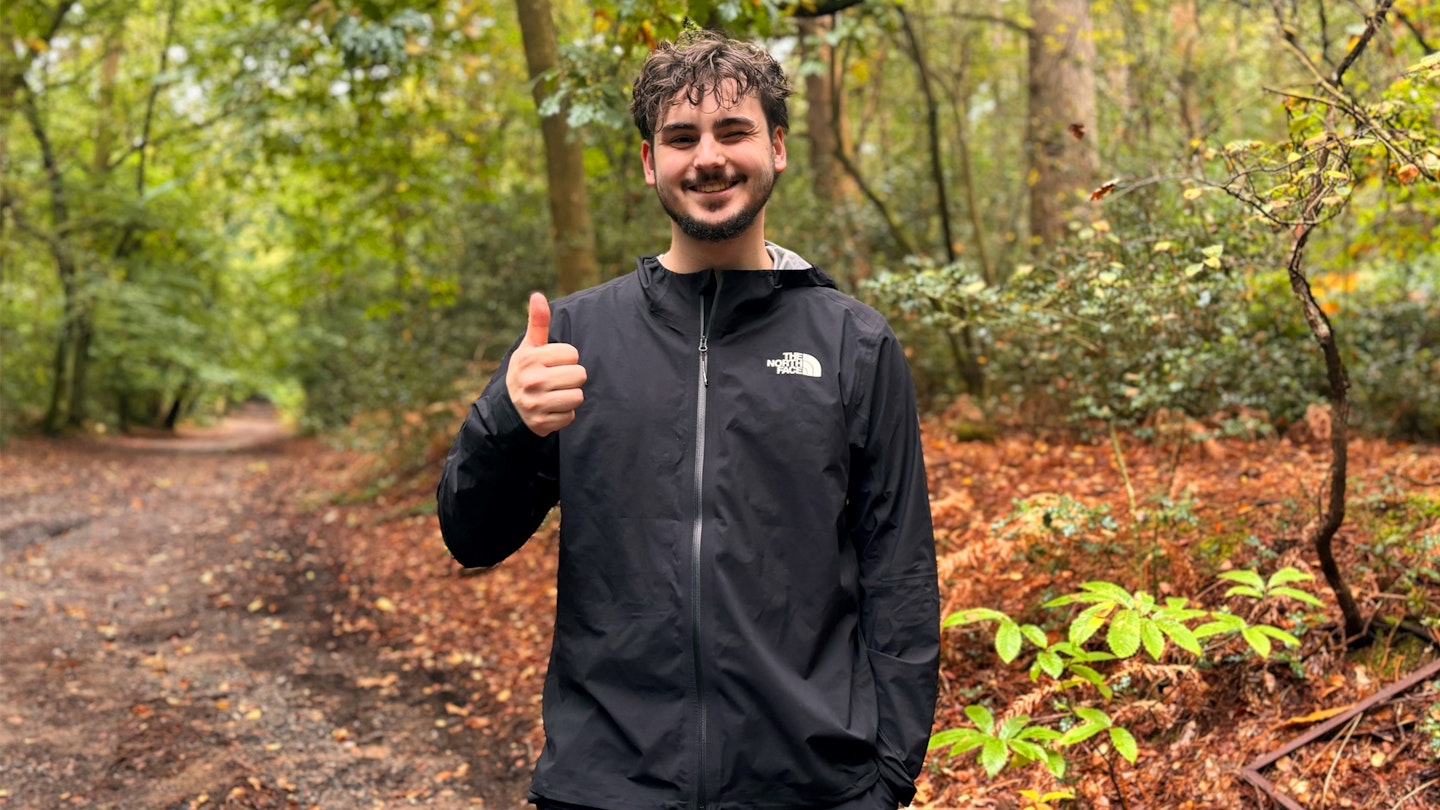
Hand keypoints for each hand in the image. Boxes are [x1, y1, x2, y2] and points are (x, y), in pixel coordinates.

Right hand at [505, 292, 586, 436]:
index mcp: (530, 359)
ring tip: (555, 393)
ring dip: (570, 396)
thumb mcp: (529, 346)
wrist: (508, 408)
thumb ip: (538, 322)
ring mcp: (536, 404)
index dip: (566, 358)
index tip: (553, 363)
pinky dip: (564, 414)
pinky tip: (551, 409)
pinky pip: (570, 416)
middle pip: (580, 375)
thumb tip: (538, 295)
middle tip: (556, 379)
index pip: (572, 354)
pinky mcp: (542, 423)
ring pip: (578, 397)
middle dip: (572, 377)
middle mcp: (532, 381)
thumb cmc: (526, 370)